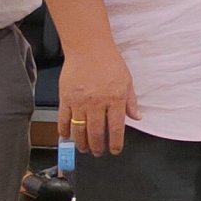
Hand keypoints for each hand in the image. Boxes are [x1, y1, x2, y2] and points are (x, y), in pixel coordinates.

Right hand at [57, 39, 137, 156]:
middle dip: (97, 147)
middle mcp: (97, 103)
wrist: (88, 48)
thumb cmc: (109, 62)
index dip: (115, 143)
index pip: (116, 128)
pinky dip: (64, 130)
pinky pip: (63, 119)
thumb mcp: (127, 80)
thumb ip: (131, 101)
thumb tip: (137, 117)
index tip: (114, 150)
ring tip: (84, 149)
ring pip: (79, 130)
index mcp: (114, 100)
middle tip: (97, 152)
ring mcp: (79, 102)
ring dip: (81, 143)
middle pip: (96, 133)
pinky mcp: (65, 98)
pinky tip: (67, 136)